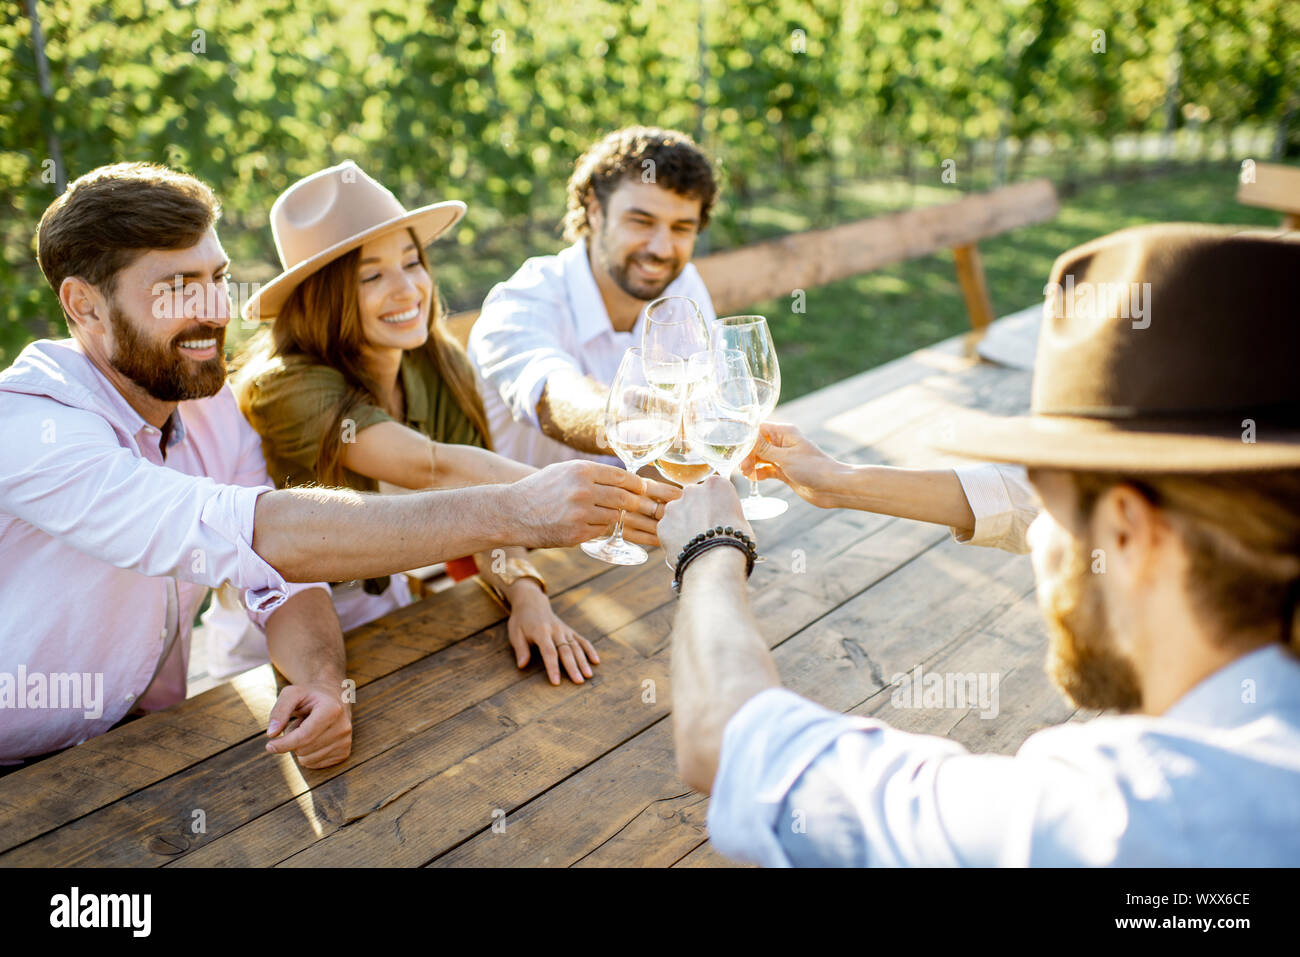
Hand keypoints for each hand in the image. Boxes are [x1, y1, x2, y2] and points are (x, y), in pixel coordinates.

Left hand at [265, 679, 352, 768]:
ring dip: (300, 748)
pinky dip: (308, 755)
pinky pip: (315, 764)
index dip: (283, 744)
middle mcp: (343, 727)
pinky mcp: (344, 753)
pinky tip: (315, 739)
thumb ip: (279, 711)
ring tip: (307, 731)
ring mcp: (345, 742)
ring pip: (308, 760)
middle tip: (298, 725)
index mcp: (332, 710)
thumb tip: (271, 734)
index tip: (269, 745)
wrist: (334, 697)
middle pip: (304, 749)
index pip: (304, 736)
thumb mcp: (292, 694)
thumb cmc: (310, 696)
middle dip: (292, 741)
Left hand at [505, 584, 599, 684]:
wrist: (532, 602)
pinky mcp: (570, 630)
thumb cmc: (521, 621)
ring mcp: (564, 630)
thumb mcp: (515, 633)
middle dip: (573, 667)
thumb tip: (522, 665)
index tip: (556, 682)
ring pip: (576, 647)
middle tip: (579, 682)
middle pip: (566, 651)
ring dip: (583, 661)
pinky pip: (582, 640)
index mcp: (541, 632)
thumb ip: (521, 649)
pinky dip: (590, 650)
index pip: (549, 652)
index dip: (553, 667)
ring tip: (588, 675)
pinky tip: (596, 661)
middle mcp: (555, 631)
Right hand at [506, 460, 680, 548]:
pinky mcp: (577, 534)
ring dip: (618, 517)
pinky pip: (602, 531)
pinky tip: (594, 524)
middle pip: (624, 498)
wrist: (512, 512)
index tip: (641, 488)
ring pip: (616, 517)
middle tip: (638, 505)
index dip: (637, 484)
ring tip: (614, 514)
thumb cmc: (541, 489)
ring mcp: (580, 514)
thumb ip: (593, 474)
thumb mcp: (565, 471)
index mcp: (582, 471)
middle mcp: (582, 491)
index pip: (623, 477)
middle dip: (635, 503)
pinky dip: (602, 528)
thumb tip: (626, 478)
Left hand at [659, 476, 751, 559]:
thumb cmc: (734, 543)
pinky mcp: (663, 524)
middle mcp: (693, 490)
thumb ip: (728, 513)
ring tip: (695, 543)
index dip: (716, 505)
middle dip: (697, 511)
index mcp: (716, 485)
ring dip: (684, 524)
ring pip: (678, 513)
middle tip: (705, 530)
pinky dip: (674, 538)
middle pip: (693, 498)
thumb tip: (725, 519)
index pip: (714, 489)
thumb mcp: (741, 521)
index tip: (718, 516)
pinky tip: (685, 549)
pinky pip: (669, 529)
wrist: (714, 564)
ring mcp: (675, 506)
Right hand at [740, 421, 844, 507]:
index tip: (735, 448)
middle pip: (756, 444)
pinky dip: (759, 473)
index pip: (758, 429)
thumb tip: (747, 437)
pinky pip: (766, 469)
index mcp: (784, 433)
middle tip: (743, 467)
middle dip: (747, 455)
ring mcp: (783, 457)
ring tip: (747, 474)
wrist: (832, 487)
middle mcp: (782, 443)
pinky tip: (755, 478)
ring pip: (759, 458)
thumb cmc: (813, 468)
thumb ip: (764, 449)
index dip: (745, 437)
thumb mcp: (785, 458)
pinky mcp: (784, 471)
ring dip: (751, 465)